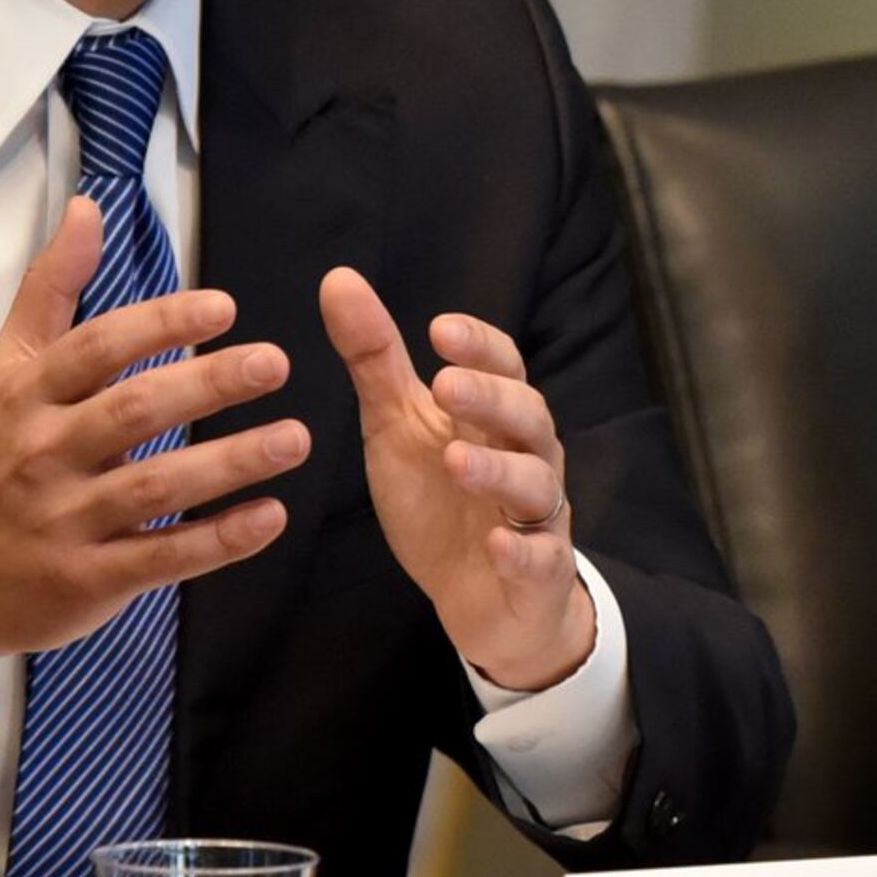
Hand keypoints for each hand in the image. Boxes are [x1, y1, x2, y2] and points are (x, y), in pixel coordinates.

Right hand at [0, 197, 303, 682]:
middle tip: (276, 363)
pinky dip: (219, 540)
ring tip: (295, 439)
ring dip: (231, 463)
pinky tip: (271, 517)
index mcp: (28, 395)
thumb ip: (51, 290)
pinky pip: (162, 556)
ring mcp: (67, 521)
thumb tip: (88, 208)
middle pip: (133, 411)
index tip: (225, 307)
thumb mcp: (6, 369)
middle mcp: (45, 454)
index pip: (97, 349)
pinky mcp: (89, 579)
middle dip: (208, 385)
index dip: (160, 324)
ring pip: (156, 486)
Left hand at [318, 268, 595, 692]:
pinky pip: (538, 558)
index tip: (438, 329)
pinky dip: (520, 550)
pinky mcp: (536, 572)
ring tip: (456, 460)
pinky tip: (494, 543)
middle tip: (446, 386)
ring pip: (536, 484)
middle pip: (527, 417)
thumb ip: (375, 358)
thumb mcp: (399, 425)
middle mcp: (526, 457)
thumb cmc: (442, 498)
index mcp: (494, 418)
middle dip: (491, 399)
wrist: (481, 598)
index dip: (479, 346)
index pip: (504, 367)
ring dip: (499, 471)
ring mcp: (536, 515)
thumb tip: (338, 279)